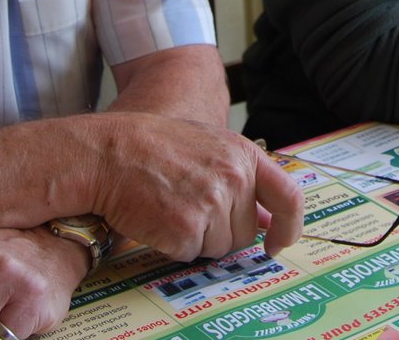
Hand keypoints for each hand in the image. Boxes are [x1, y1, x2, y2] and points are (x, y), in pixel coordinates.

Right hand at [87, 114, 302, 261]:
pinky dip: (173, 244)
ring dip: (196, 238)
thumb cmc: (152, 147)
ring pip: (219, 248)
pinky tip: (157, 217)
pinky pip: (191, 254)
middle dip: (220, 231)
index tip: (279, 242)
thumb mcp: (207, 145)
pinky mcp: (187, 228)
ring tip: (170, 206)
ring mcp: (212, 203)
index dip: (289, 226)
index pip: (289, 197)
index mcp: (243, 155)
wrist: (109, 153)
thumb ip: (240, 175)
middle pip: (245, 233)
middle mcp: (234, 178)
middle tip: (187, 206)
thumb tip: (267, 218)